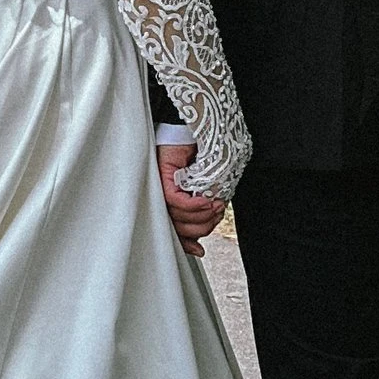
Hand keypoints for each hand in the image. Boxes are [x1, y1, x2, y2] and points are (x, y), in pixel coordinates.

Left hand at [157, 141, 223, 256]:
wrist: (198, 128)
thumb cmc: (202, 156)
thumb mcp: (209, 189)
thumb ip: (204, 212)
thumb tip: (203, 241)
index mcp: (174, 203)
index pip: (174, 231)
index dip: (186, 244)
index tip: (199, 251)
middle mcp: (165, 198)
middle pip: (179, 227)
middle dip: (201, 227)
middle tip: (215, 214)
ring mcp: (163, 187)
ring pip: (178, 216)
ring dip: (201, 215)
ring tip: (215, 205)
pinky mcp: (163, 176)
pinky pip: (175, 200)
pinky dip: (193, 204)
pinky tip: (206, 201)